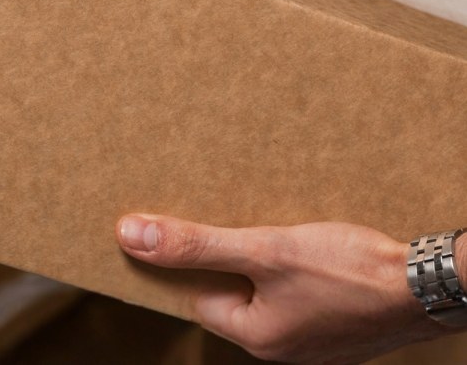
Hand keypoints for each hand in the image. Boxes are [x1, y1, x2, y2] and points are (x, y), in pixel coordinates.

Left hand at [116, 214, 451, 363]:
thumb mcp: (264, 250)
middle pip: (231, 292)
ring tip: (262, 220)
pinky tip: (297, 238)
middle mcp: (281, 346)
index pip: (198, 297)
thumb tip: (132, 236)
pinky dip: (287, 264)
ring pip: (264, 288)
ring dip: (257, 255)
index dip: (189, 259)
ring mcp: (312, 336)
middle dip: (225, 254)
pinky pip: (293, 290)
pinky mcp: (335, 320)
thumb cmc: (349, 270)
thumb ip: (197, 245)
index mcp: (257, 338)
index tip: (182, 225)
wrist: (428, 283)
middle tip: (224, 214)